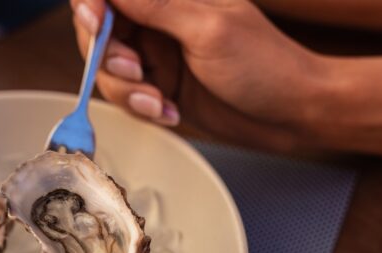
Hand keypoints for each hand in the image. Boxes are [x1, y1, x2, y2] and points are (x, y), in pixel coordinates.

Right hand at [69, 0, 328, 152]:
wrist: (290, 113)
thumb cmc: (264, 64)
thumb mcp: (208, 28)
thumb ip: (156, 4)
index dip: (92, 6)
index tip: (95, 24)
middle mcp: (158, 20)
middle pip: (99, 30)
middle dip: (108, 55)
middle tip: (135, 71)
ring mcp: (156, 55)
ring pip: (107, 69)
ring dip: (126, 89)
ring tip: (157, 101)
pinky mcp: (158, 87)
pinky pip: (127, 96)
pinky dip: (140, 107)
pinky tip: (168, 112)